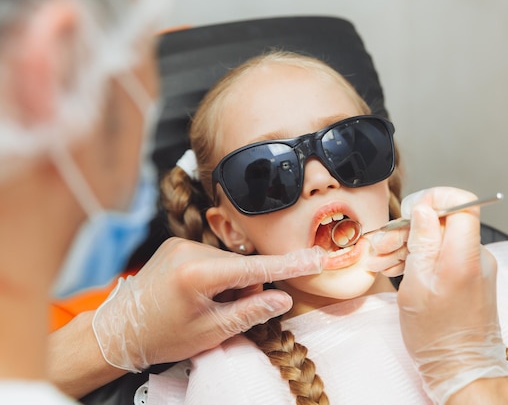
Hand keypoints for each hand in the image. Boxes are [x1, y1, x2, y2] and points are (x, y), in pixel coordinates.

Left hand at [91, 237, 324, 371]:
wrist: (115, 331)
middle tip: (224, 315)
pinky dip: (216, 278)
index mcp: (197, 273)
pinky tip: (198, 295)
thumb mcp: (210, 332)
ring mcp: (181, 244)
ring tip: (204, 307)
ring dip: (229, 285)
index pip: (256, 268)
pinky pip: (212, 259)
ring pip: (228, 264)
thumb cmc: (159, 336)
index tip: (318, 258)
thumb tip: (281, 297)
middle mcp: (189, 250)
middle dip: (245, 290)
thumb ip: (250, 312)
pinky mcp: (176, 245)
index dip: (291, 265)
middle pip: (242, 267)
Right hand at [395, 187, 507, 403]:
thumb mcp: (416, 286)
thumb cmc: (437, 337)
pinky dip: (419, 259)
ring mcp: (474, 266)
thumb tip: (425, 208)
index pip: (463, 203)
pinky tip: (396, 267)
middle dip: (409, 228)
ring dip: (408, 245)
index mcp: (464, 257)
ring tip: (382, 262)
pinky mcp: (468, 276)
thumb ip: (421, 243)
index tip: (412, 210)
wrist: (460, 369)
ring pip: (438, 239)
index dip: (436, 198)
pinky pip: (442, 255)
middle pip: (443, 221)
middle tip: (384, 245)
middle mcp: (476, 257)